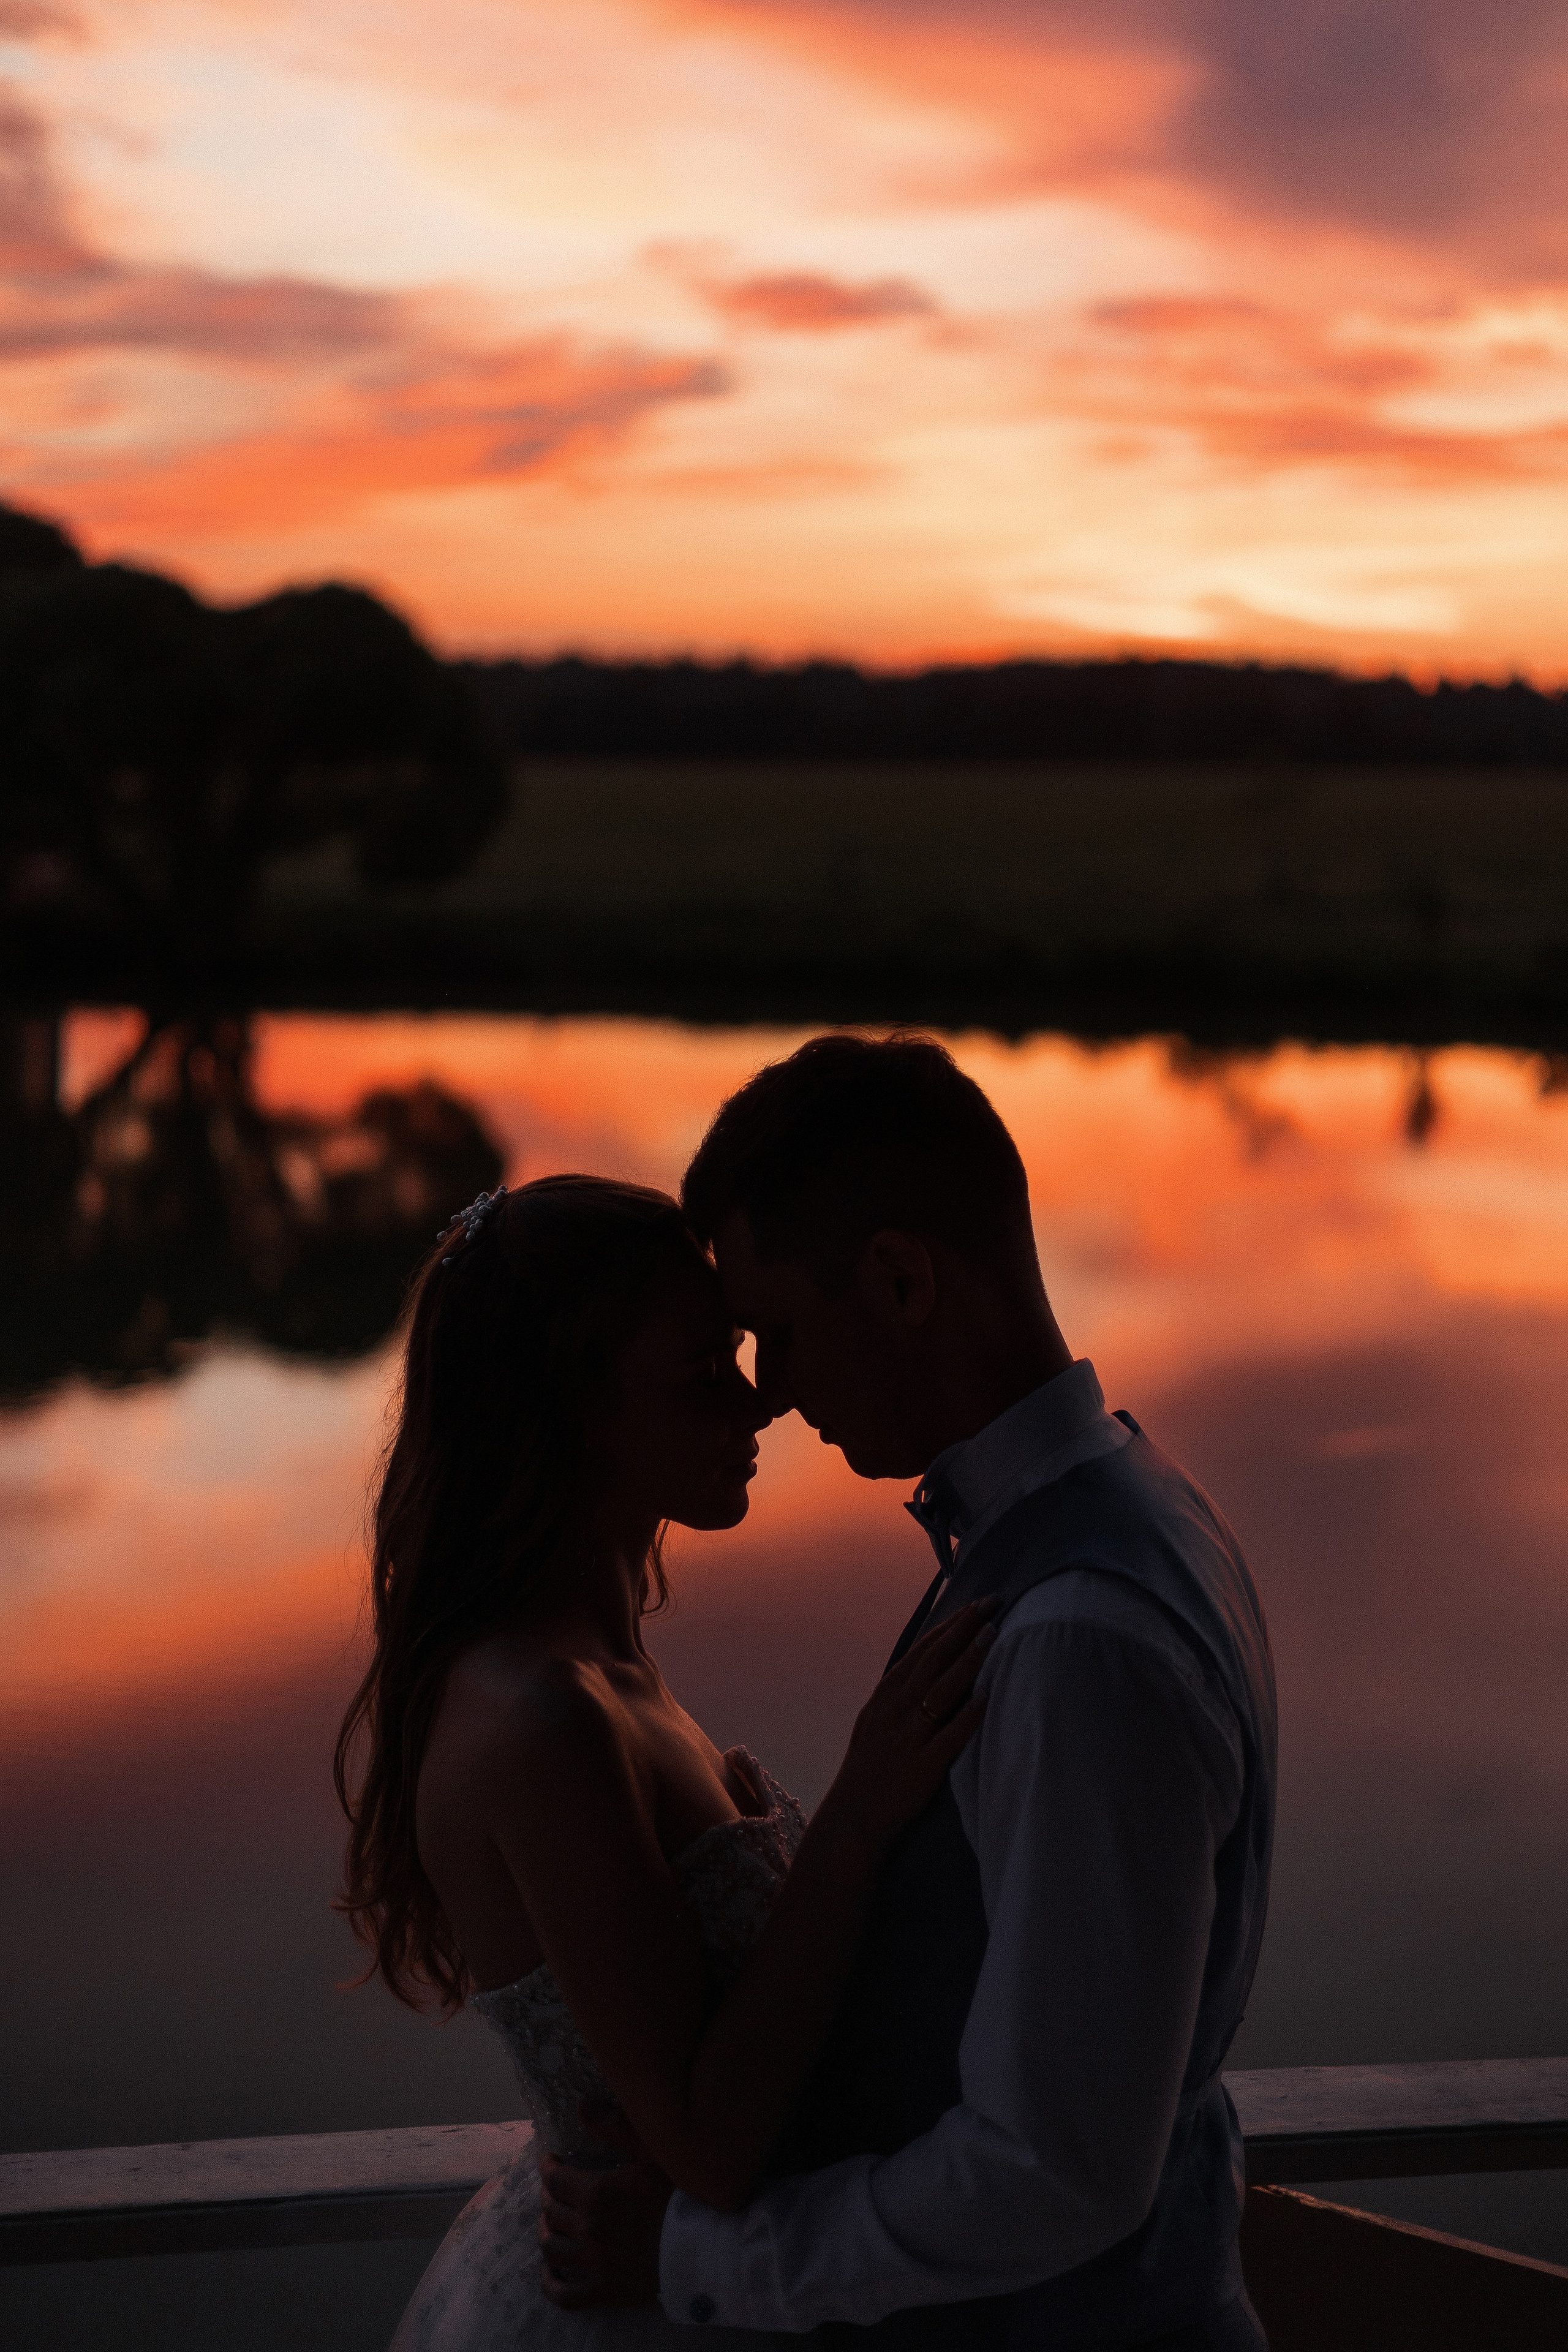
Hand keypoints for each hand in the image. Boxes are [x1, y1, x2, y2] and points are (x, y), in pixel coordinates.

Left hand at [538, 2107, 671, 2310]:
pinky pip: (564, 2295)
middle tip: (555, 2193)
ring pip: (551, 2249)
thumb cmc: (682, 2196)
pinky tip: (550, 2273)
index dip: (548, 2169)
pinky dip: (550, 2283)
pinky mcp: (603, 2292)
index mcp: (597, 2192)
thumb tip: (581, 2107)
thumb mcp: (654, 2153)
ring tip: (552, 2226)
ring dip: (547, 2234)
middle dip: (549, 2198)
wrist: (705, 2249)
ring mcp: (593, 2263)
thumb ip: (617, 2128)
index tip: (550, 2162)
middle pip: (551, 2212)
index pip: (555, 2180)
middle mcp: (588, 2227)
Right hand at [821, 1601, 995, 1853]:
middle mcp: (896, 1709)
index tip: (976, 1603)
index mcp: (886, 1695)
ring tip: (993, 1635)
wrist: (853, 1816)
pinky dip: (967, 1716)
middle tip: (992, 1603)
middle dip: (964, 1628)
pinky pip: (948, 1738)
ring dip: (968, 1659)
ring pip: (941, 1690)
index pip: (922, 1650)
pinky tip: (986, 1698)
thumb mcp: (877, 1719)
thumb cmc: (871, 1766)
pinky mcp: (922, 1768)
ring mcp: (908, 1737)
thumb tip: (931, 1665)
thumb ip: (901, 1693)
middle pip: (934, 1660)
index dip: (950, 1625)